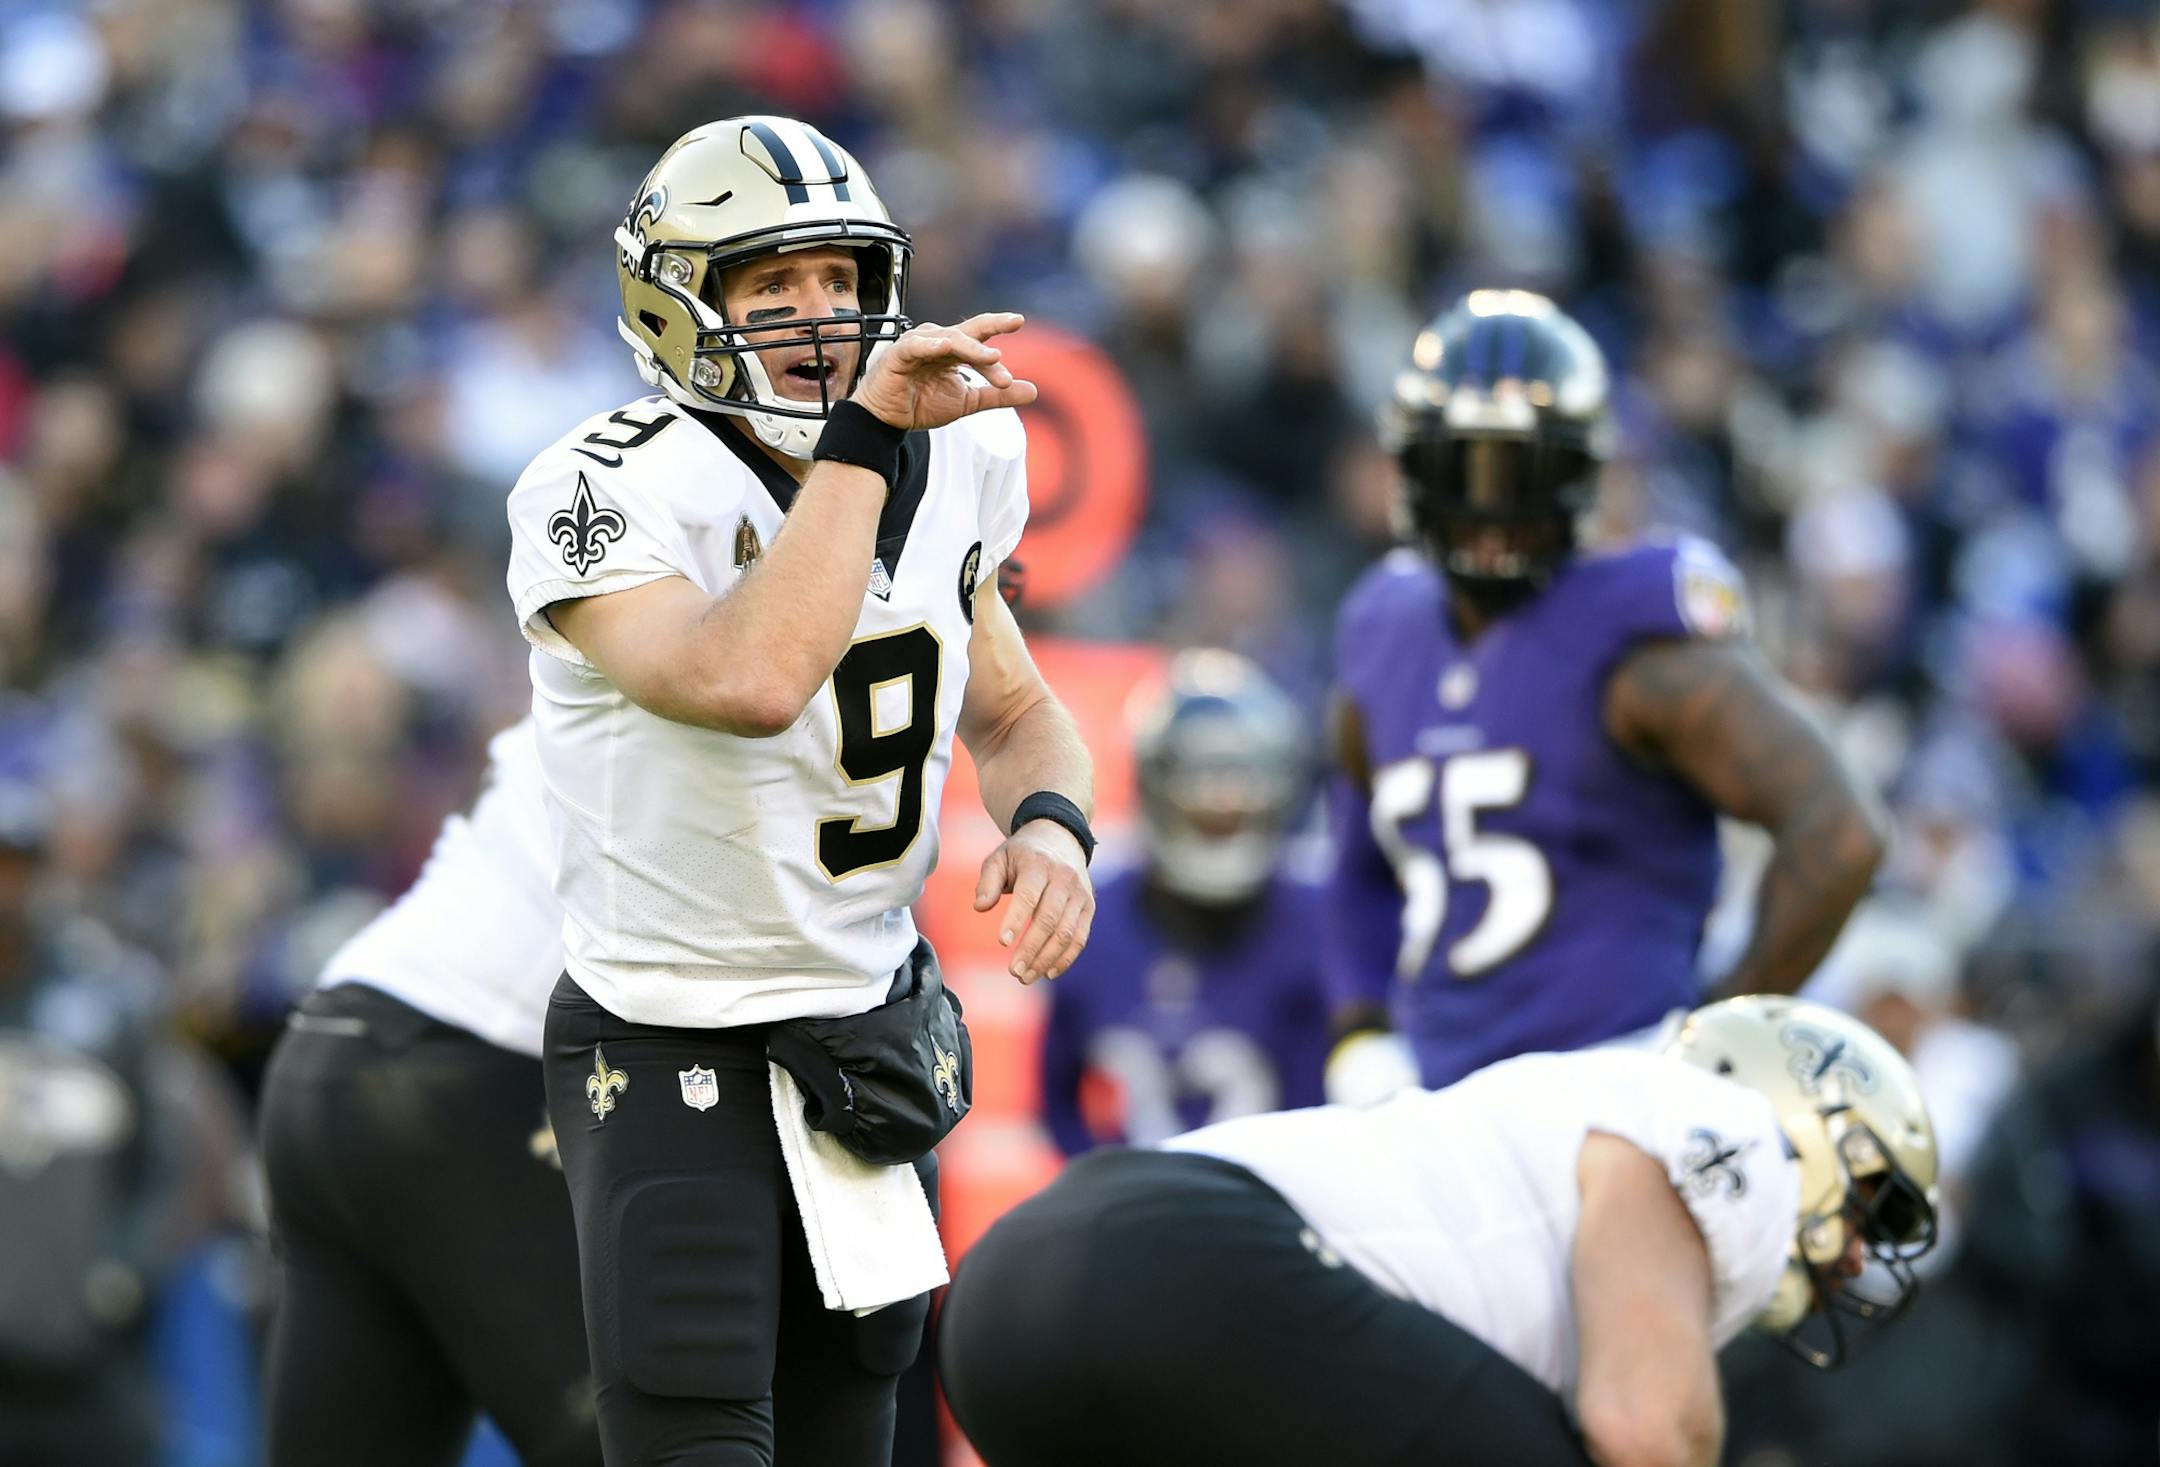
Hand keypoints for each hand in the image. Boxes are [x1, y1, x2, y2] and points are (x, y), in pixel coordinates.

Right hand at [851, 313, 1038, 429]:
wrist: (887, 420)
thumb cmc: (922, 403)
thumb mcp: (968, 402)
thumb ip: (998, 396)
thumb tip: (1033, 390)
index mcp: (954, 349)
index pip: (980, 335)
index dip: (999, 328)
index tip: (1020, 322)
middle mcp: (938, 341)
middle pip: (968, 334)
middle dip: (991, 334)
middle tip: (1013, 334)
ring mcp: (918, 345)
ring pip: (949, 340)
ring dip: (971, 349)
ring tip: (992, 358)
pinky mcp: (899, 355)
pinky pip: (915, 346)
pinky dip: (930, 345)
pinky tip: (945, 347)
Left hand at [973, 819, 1093, 983]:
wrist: (1061, 839)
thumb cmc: (1022, 855)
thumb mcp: (999, 858)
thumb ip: (988, 881)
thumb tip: (980, 907)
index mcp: (1038, 864)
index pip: (1028, 895)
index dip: (1016, 920)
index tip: (1002, 942)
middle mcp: (1064, 878)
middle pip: (1049, 919)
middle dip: (1031, 949)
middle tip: (1013, 971)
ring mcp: (1080, 893)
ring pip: (1066, 933)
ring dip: (1046, 959)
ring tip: (1026, 977)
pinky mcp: (1089, 907)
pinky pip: (1080, 937)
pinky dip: (1066, 959)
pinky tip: (1047, 973)